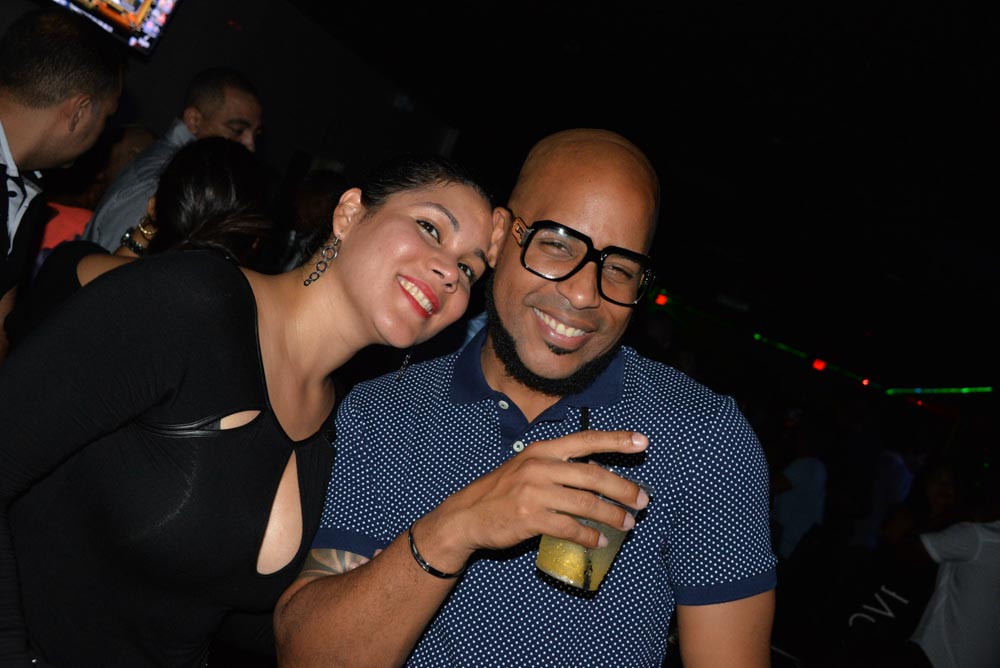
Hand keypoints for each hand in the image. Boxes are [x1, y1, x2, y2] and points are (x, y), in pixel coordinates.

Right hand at [414, 430, 649, 570]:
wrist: (466, 515)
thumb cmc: (501, 491)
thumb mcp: (527, 467)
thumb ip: (558, 468)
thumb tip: (597, 476)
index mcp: (542, 450)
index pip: (586, 440)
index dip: (616, 440)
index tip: (642, 442)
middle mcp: (540, 466)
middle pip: (594, 476)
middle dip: (624, 489)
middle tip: (643, 501)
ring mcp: (535, 492)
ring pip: (586, 504)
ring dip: (612, 516)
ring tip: (627, 524)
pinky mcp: (531, 518)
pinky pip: (570, 528)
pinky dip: (588, 536)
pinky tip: (598, 541)